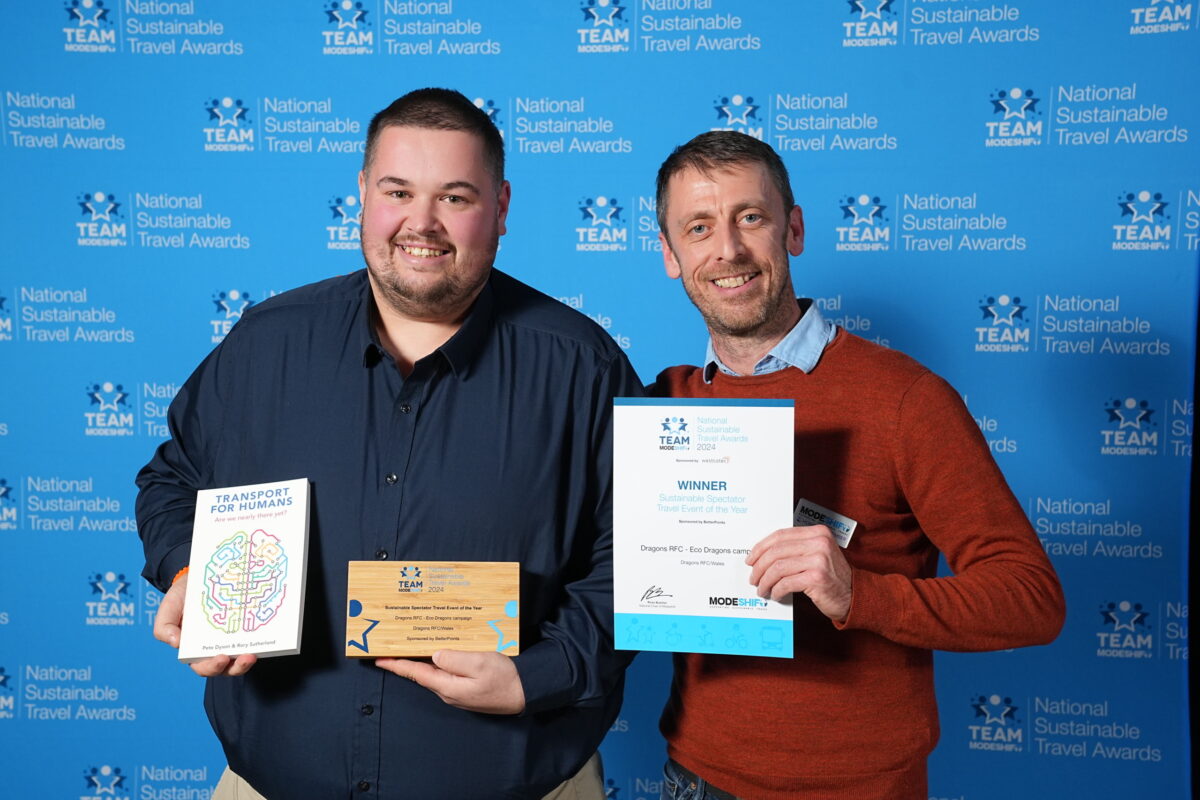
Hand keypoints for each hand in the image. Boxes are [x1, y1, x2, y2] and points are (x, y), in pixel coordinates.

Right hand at [153, 573, 257, 676]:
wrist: (198, 577)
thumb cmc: (182, 597)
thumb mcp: (168, 608)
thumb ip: (164, 627)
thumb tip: (176, 643)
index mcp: (195, 649)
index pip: (203, 666)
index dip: (212, 667)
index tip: (221, 658)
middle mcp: (215, 648)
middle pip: (226, 667)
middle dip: (236, 667)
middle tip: (245, 657)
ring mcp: (232, 640)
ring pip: (241, 658)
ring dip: (248, 660)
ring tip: (254, 654)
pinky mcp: (245, 629)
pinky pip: (254, 640)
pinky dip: (259, 642)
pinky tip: (265, 636)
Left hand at [376, 650, 525, 713]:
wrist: (525, 693)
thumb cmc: (505, 678)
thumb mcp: (480, 663)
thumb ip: (455, 658)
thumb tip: (435, 655)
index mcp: (448, 685)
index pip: (415, 673)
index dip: (396, 665)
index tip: (378, 658)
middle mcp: (448, 691)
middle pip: (422, 673)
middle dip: (406, 660)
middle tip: (392, 645)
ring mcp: (457, 691)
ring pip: (434, 672)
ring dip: (422, 660)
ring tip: (411, 645)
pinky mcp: (466, 688)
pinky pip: (446, 673)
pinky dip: (438, 662)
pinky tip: (438, 652)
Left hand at [746, 525, 852, 622]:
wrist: (854, 595)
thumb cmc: (831, 576)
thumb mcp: (816, 554)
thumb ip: (795, 549)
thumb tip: (761, 555)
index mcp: (817, 532)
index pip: (780, 535)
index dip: (760, 547)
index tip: (750, 559)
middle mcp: (819, 542)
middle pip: (776, 551)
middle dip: (759, 566)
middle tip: (753, 578)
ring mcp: (819, 560)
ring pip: (778, 568)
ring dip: (765, 581)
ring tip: (762, 589)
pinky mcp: (817, 578)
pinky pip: (786, 583)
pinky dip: (777, 590)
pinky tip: (776, 595)